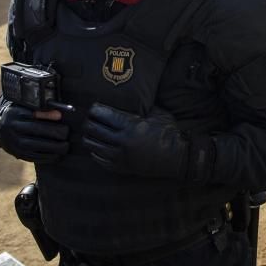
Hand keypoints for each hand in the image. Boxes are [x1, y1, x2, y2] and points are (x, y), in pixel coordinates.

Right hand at [0, 98, 69, 163]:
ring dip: (53, 149)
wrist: (1, 128)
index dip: (53, 125)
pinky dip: (47, 157)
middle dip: (56, 138)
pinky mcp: (18, 154)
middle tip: (67, 137)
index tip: (65, 126)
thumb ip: (43, 110)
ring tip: (65, 147)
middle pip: (38, 137)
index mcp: (16, 117)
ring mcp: (14, 144)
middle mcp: (13, 132)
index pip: (37, 122)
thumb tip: (59, 115)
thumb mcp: (28, 108)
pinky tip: (56, 154)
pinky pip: (34, 157)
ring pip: (37, 149)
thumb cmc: (21, 114)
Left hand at [82, 103, 212, 181]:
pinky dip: (94, 151)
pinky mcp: (120, 168)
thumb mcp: (159, 114)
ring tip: (89, 131)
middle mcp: (123, 141)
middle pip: (94, 129)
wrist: (177, 158)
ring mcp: (120, 156)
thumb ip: (143, 107)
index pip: (104, 115)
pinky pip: (99, 159)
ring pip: (92, 145)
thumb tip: (131, 97)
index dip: (95, 109)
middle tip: (88, 117)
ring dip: (88, 136)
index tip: (93, 107)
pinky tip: (96, 146)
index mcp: (132, 126)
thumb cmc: (169, 133)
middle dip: (88, 121)